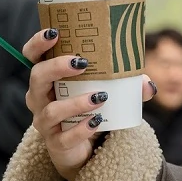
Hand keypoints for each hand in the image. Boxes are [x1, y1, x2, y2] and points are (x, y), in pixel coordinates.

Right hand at [23, 29, 156, 180]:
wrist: (86, 148)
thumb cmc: (92, 110)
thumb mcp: (109, 92)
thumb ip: (129, 86)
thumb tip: (148, 85)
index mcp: (49, 79)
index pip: (33, 57)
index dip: (38, 44)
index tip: (55, 32)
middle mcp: (40, 98)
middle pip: (36, 78)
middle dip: (56, 67)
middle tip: (81, 63)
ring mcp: (46, 122)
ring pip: (51, 111)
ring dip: (75, 102)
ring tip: (100, 96)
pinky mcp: (56, 143)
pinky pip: (65, 137)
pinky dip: (82, 129)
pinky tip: (97, 121)